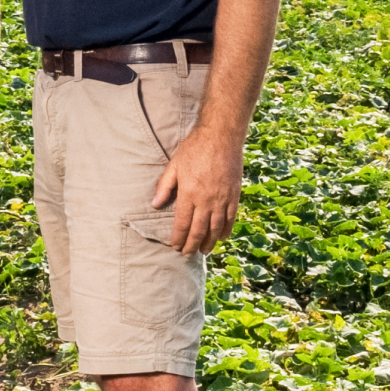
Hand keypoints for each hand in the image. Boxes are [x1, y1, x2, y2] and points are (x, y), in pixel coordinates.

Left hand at [150, 127, 243, 254]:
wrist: (221, 136)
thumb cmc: (194, 148)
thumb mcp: (174, 165)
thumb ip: (164, 187)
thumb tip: (155, 205)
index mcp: (189, 194)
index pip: (182, 224)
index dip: (178, 238)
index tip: (175, 247)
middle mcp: (206, 201)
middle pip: (198, 230)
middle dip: (192, 245)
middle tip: (187, 254)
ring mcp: (222, 199)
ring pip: (215, 228)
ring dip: (209, 242)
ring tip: (203, 251)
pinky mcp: (234, 195)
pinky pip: (231, 218)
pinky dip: (226, 230)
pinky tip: (221, 238)